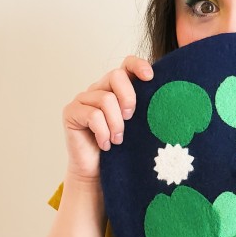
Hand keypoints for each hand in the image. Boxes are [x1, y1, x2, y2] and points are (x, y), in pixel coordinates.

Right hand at [62, 55, 153, 180]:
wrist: (98, 171)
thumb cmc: (121, 148)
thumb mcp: (137, 126)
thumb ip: (143, 109)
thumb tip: (164, 100)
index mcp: (117, 88)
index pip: (126, 65)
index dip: (138, 65)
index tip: (150, 77)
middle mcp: (99, 88)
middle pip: (116, 76)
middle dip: (128, 97)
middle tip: (131, 118)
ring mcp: (83, 99)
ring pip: (105, 99)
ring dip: (116, 124)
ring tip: (118, 140)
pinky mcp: (71, 112)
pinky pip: (92, 115)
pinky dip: (103, 132)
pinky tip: (105, 144)